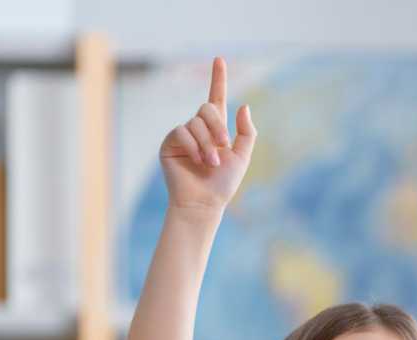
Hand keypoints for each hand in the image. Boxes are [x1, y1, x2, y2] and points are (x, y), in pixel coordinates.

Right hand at [159, 57, 255, 212]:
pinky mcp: (169, 142)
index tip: (220, 59)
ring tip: (211, 163)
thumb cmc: (223, 183)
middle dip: (218, 127)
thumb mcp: (242, 156)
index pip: (216, 98)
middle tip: (223, 147)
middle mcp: (198, 128)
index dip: (218, 78)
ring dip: (207, 143)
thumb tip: (244, 105)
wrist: (204, 202)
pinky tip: (198, 161)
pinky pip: (182, 132)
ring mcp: (182, 134)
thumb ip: (246, 132)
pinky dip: (194, 146)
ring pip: (195, 123)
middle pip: (207, 108)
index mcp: (216, 129)